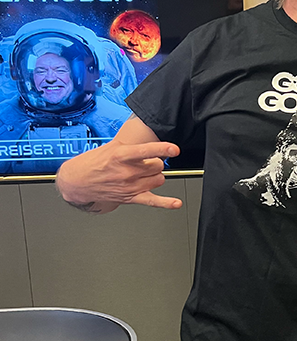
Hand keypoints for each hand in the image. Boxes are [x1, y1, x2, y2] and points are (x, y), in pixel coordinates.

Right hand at [57, 139, 182, 209]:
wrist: (77, 182)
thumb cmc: (93, 163)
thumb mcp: (111, 147)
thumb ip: (131, 145)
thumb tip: (149, 138)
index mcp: (121, 156)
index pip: (146, 151)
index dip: (163, 149)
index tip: (174, 149)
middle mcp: (127, 172)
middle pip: (158, 165)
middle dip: (154, 162)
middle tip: (145, 162)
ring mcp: (129, 186)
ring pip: (159, 179)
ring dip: (156, 176)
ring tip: (144, 173)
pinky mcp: (130, 198)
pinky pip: (152, 201)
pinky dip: (166, 203)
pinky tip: (176, 203)